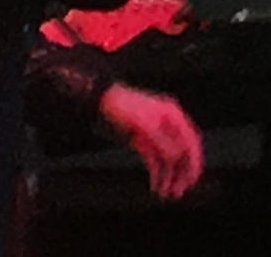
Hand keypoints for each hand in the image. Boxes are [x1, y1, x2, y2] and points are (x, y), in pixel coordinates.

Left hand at [98, 83, 202, 199]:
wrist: (101, 101)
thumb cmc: (122, 106)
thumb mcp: (142, 123)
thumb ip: (160, 140)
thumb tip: (175, 157)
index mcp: (173, 116)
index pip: (191, 141)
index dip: (194, 161)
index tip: (192, 179)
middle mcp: (168, 127)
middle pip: (181, 154)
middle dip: (181, 174)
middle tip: (178, 192)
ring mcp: (156, 135)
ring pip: (168, 161)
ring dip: (169, 178)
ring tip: (165, 194)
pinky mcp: (144, 142)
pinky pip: (154, 161)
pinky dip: (156, 174)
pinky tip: (155, 186)